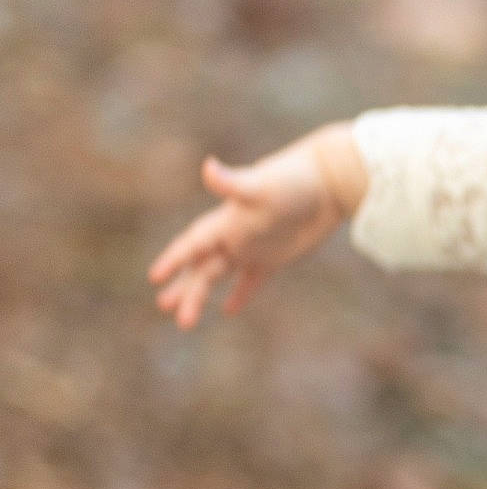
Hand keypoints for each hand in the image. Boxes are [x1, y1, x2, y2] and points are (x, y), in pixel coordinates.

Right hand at [146, 124, 361, 328]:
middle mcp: (235, 235)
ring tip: (184, 321)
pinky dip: (240, 294)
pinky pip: (253, 280)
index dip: (174, 258)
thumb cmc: (294, 179)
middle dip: (184, 287)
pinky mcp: (276, 256)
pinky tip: (228, 310)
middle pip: (202, 266)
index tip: (154, 277)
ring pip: (220, 275)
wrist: (330, 179)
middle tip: (163, 308)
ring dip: (201, 294)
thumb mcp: (262, 185)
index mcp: (226, 220)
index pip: (193, 243)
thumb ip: (233, 184)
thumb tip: (208, 167)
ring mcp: (254, 246)